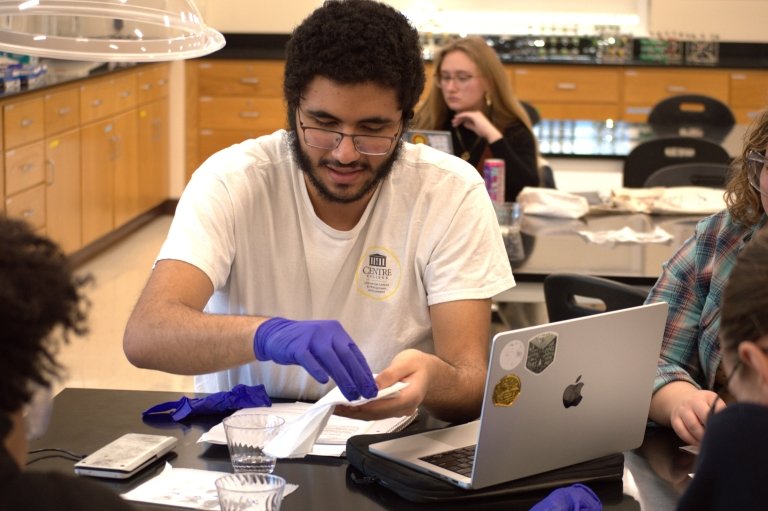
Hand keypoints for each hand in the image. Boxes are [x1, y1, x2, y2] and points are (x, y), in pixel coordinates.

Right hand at [254, 318, 376, 400]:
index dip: (364, 370)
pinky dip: (318, 370)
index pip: (355, 353)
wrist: (276, 334)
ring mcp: (312, 337)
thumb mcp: (324, 346)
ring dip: (343, 378)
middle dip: (358, 377)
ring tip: (351, 394)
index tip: (372, 386)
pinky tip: (324, 382)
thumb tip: (356, 377)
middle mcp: (327, 332)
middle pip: (346, 356)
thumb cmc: (303, 343)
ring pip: (331, 359)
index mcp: (336, 331)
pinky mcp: (297, 346)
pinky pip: (309, 360)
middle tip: (366, 393)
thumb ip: (338, 358)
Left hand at [335, 349, 427, 420]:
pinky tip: (349, 406)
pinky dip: (361, 410)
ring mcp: (399, 411)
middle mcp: (405, 408)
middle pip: (377, 414)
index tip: (348, 403)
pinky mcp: (393, 409)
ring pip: (375, 416)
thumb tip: (374, 385)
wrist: (429, 372)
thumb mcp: (407, 362)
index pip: (384, 406)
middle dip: (355, 411)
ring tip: (337, 407)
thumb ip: (391, 374)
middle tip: (336, 406)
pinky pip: (376, 412)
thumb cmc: (419, 364)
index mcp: (411, 397)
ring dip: (355, 413)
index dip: (365, 406)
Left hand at [451, 111, 502, 142]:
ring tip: (453, 122)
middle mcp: (476, 113)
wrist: (488, 132)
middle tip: (453, 122)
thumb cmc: (483, 131)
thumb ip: (469, 125)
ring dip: (458, 118)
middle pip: (465, 115)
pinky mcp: (474, 115)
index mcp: (477, 116)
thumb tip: (464, 123)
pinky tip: (456, 118)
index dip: (461, 120)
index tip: (456, 123)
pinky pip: (465, 114)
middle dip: (458, 119)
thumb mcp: (474, 128)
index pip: (467, 117)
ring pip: (464, 115)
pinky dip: (460, 116)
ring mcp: (475, 113)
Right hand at [669, 389, 722, 445]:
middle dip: (708, 434)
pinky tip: (698, 444)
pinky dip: (691, 440)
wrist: (683, 398)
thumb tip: (731, 424)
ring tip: (709, 444)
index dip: (716, 424)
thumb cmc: (705, 403)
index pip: (710, 412)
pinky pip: (681, 432)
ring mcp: (681, 411)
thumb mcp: (713, 401)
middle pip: (698, 421)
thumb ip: (721, 410)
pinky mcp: (674, 420)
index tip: (724, 434)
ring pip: (690, 427)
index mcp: (702, 398)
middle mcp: (689, 403)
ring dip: (700, 438)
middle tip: (717, 442)